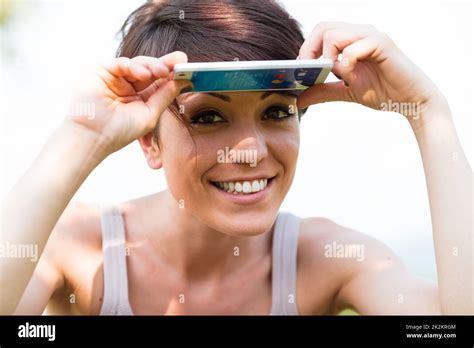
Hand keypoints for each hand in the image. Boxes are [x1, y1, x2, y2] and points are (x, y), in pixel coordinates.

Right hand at [67, 51, 191, 157]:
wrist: (93, 137)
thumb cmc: (119, 132)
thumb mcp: (149, 114)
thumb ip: (164, 97)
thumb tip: (181, 82)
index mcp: (140, 98)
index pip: (158, 82)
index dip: (172, 74)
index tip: (187, 68)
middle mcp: (128, 86)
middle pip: (150, 70)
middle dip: (165, 64)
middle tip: (180, 61)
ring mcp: (115, 78)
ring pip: (137, 64)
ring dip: (152, 65)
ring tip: (162, 71)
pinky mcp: (101, 72)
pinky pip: (121, 63)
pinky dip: (133, 65)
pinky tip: (144, 73)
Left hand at [297, 22, 445, 122]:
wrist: (411, 101)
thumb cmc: (383, 91)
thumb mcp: (345, 92)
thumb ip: (323, 92)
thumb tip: (299, 98)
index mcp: (350, 39)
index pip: (319, 32)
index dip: (305, 50)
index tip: (301, 72)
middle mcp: (359, 32)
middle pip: (321, 28)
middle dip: (309, 51)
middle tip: (311, 73)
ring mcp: (370, 35)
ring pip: (333, 35)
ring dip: (328, 59)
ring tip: (339, 77)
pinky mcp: (381, 43)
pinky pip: (352, 48)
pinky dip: (346, 65)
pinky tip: (352, 78)